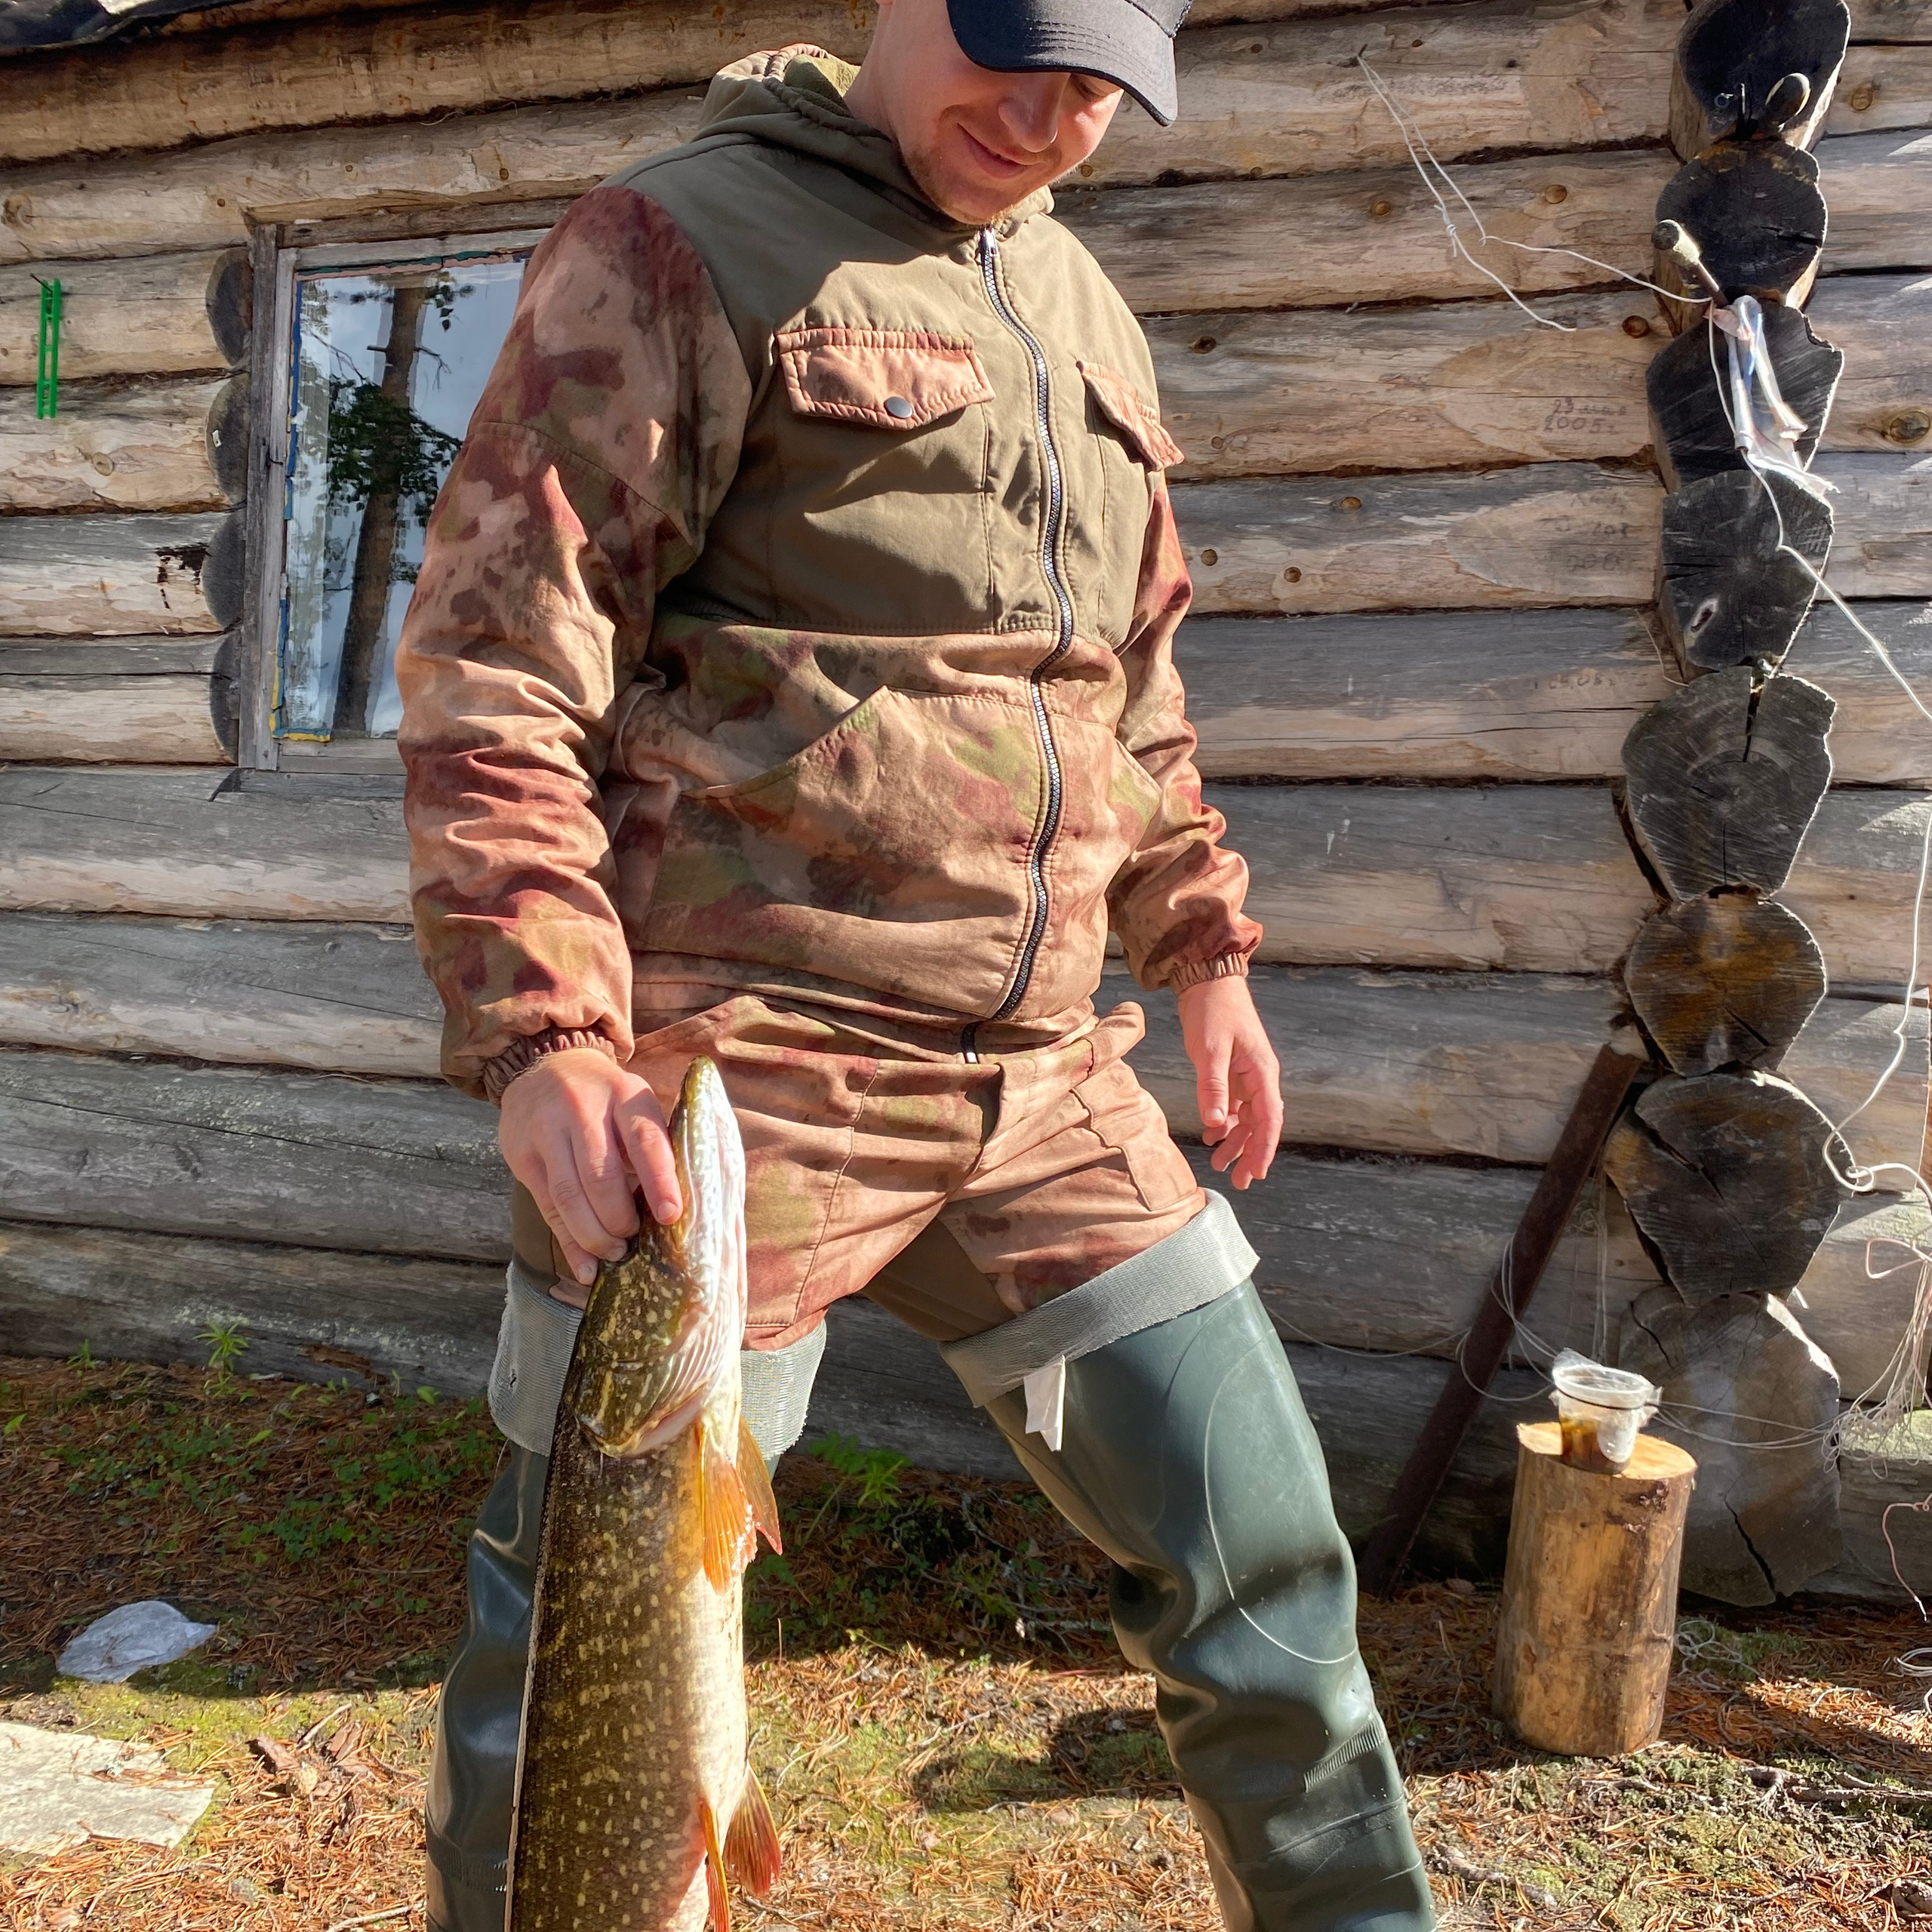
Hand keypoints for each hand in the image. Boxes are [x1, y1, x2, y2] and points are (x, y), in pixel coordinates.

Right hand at [497, 1049, 681, 1297]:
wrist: (544, 1066)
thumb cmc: (606, 1099)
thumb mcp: (634, 1103)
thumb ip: (654, 1145)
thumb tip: (674, 1211)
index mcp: (625, 1094)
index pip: (644, 1139)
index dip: (659, 1180)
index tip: (671, 1215)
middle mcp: (583, 1108)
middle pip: (602, 1175)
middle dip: (620, 1219)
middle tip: (634, 1241)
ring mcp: (547, 1130)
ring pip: (570, 1195)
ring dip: (594, 1235)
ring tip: (615, 1254)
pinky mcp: (522, 1154)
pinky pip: (547, 1206)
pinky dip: (569, 1243)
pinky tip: (586, 1267)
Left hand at [1176, 976, 1282, 1189]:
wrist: (1208, 980)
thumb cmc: (1213, 1011)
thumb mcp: (1210, 1050)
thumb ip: (1213, 1087)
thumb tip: (1216, 1123)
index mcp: (1262, 1072)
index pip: (1269, 1120)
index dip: (1264, 1149)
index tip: (1257, 1173)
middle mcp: (1260, 1076)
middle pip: (1261, 1124)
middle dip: (1251, 1153)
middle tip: (1240, 1181)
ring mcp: (1247, 1074)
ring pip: (1247, 1117)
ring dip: (1236, 1141)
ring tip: (1219, 1164)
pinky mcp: (1233, 1070)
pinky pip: (1234, 1104)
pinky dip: (1224, 1122)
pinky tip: (1211, 1136)